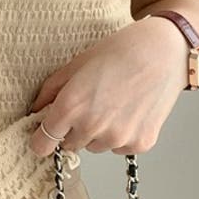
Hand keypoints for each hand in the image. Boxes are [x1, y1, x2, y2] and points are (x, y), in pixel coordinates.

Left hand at [26, 17, 188, 157]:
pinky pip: (119, 148)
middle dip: (73, 130)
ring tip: (113, 104)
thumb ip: (51, 91)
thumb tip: (35, 110)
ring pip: (95, 147)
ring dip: (98, 133)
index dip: (41, 139)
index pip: (42, 145)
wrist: (164, 51)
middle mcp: (92, 127)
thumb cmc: (120, 51)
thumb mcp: (76, 65)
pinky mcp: (139, 144)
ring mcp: (118, 138)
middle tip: (90, 105)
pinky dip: (122, 135)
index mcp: (70, 107)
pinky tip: (130, 111)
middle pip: (69, 145)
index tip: (45, 134)